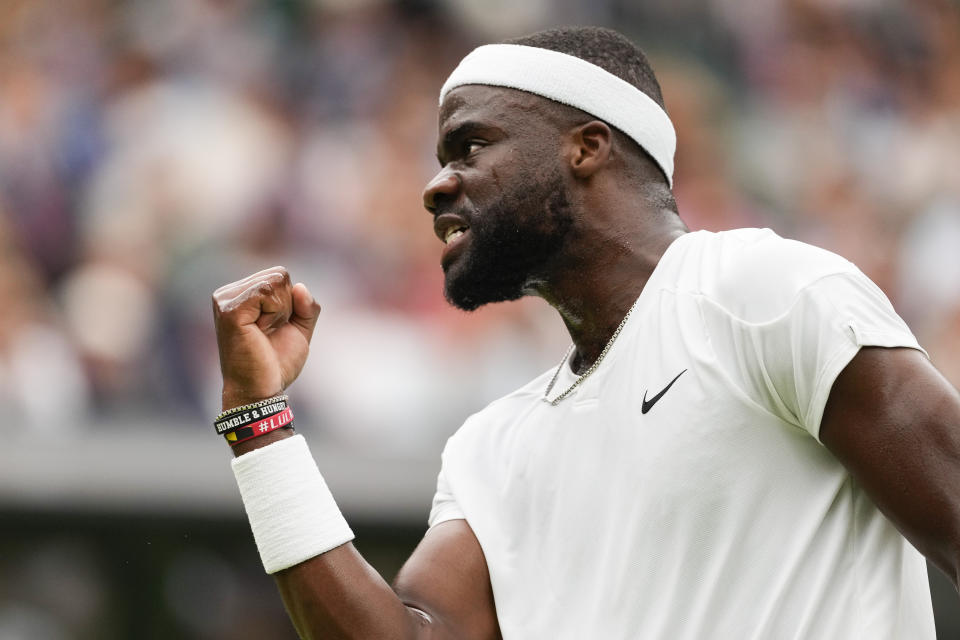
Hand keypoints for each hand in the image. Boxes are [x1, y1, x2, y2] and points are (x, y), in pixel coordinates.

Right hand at [212, 267, 320, 410]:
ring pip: (275, 281)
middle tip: (269, 332)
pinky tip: (260, 331)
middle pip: (279, 275)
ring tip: (263, 333)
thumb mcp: (299, 330)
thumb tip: (300, 286)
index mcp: (240, 295)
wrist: (261, 390)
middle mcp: (227, 293)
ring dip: (281, 311)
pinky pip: (267, 291)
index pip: (280, 276)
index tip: (273, 328)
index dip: (290, 303)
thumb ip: (306, 306)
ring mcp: (225, 300)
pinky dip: (275, 313)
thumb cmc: (276, 363)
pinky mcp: (229, 310)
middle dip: (287, 306)